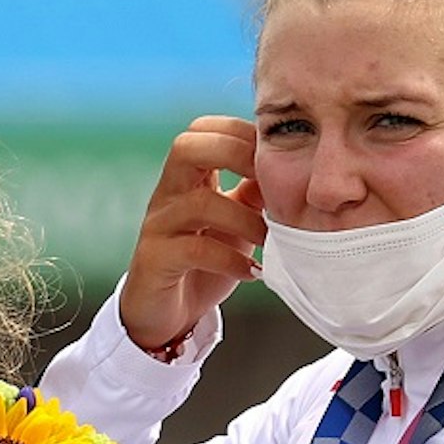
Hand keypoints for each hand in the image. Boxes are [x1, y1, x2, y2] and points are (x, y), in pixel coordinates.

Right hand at [115, 115, 263, 354]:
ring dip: (245, 220)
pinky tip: (253, 272)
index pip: (203, 130)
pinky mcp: (155, 261)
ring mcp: (158, 227)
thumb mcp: (235, 220)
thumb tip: (288, 164)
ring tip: (270, 240)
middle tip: (271, 186)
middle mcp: (167, 195)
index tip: (278, 156)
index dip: (241, 132)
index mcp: (186, 179)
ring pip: (198, 203)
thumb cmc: (205, 262)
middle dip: (235, 156)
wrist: (169, 313)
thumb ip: (253, 191)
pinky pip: (194, 251)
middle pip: (186, 147)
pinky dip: (231, 260)